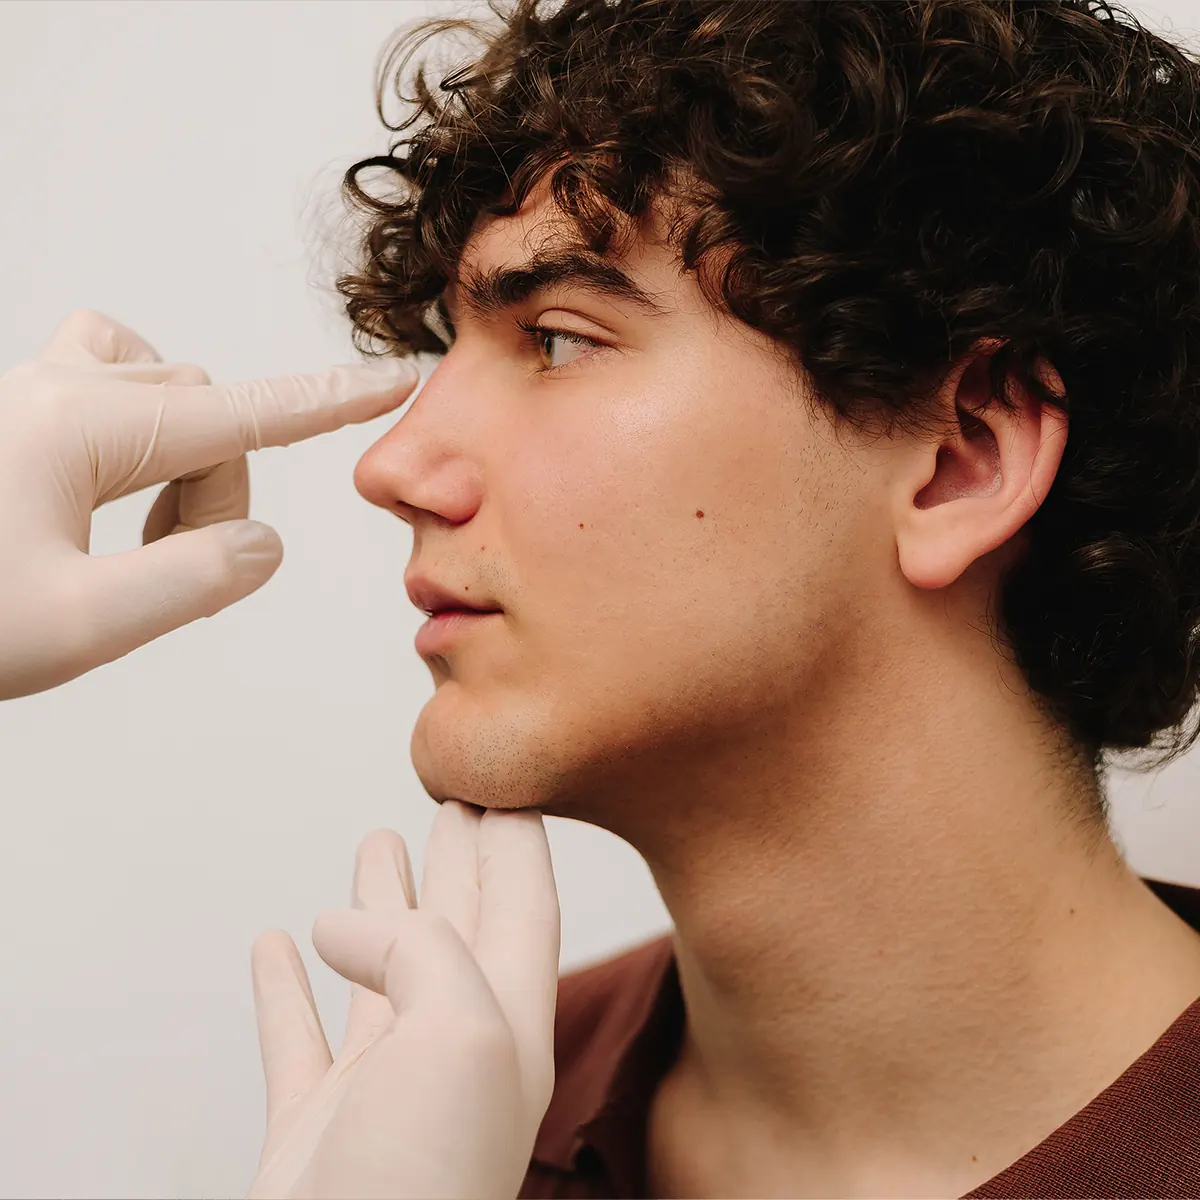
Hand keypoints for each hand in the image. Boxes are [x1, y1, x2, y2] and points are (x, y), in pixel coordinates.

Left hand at [0, 310, 417, 699]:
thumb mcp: (77, 626)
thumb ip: (191, 581)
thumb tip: (259, 542)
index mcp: (82, 429)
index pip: (247, 410)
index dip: (334, 401)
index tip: (398, 379)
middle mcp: (62, 388)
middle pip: (208, 416)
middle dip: (217, 498)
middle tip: (180, 582)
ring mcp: (35, 387)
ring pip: (168, 397)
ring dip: (183, 469)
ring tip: (134, 546)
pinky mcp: (21, 404)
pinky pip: (112, 370)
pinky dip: (146, 422)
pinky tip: (115, 471)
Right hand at [247, 800, 560, 1199]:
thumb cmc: (423, 1180)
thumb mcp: (462, 1031)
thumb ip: (421, 950)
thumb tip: (340, 925)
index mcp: (510, 1026)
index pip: (524, 906)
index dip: (516, 840)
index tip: (506, 779)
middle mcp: (456, 1052)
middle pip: (462, 929)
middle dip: (460, 861)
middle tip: (453, 796)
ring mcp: (386, 1090)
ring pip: (386, 972)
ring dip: (381, 908)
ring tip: (376, 842)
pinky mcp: (319, 1128)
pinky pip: (302, 1038)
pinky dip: (288, 990)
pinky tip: (276, 944)